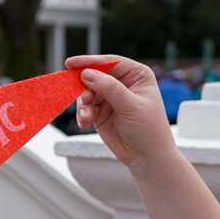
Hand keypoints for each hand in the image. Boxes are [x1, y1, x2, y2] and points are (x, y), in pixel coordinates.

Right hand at [66, 55, 177, 170]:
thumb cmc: (148, 128)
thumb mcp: (130, 105)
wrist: (147, 157)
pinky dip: (83, 115)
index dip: (90, 62)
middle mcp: (122, 84)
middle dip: (84, 88)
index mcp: (136, 75)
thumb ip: (109, 88)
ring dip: (83, 105)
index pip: (110, 62)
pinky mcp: (100, 113)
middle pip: (94, 77)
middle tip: (83, 100)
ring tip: (86, 117)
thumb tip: (87, 73)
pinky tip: (85, 123)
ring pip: (86, 93)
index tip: (70, 64)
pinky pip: (85, 108)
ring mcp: (110, 98)